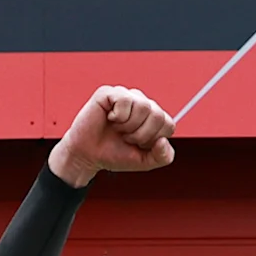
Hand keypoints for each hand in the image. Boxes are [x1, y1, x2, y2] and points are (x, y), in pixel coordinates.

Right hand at [48, 84, 177, 185]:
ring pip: (144, 106)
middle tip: (125, 137)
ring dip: (129, 126)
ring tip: (117, 129)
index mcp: (152, 117)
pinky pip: (125, 100)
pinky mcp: (109, 93)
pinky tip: (109, 119)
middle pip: (157, 115)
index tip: (138, 144)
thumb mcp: (144, 162)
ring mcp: (126, 96)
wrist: (87, 157)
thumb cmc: (114, 155)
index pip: (168, 125)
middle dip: (140, 135)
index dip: (153, 140)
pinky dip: (118, 116)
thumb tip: (163, 141)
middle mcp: (141, 103)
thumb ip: (163, 157)